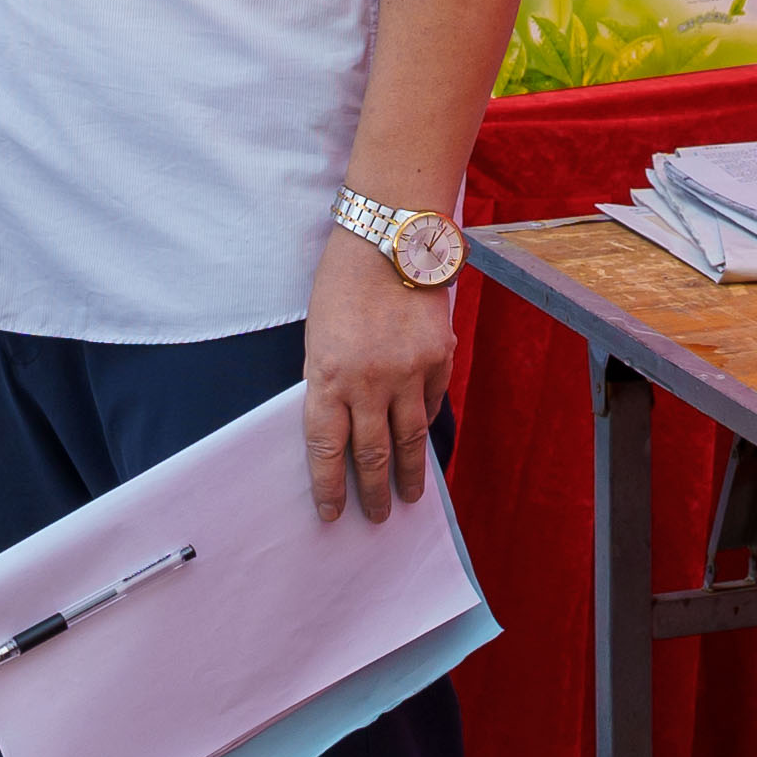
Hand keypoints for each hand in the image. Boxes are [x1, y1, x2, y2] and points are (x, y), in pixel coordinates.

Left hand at [301, 227, 451, 521]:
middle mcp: (369, 382)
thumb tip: (343, 426)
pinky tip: (424, 440)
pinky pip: (434, 401)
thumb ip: (329, 382)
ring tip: (412, 497)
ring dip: (410, 472)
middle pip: (371, 453)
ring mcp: (409, 371)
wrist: (389, 240)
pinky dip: (428, 422)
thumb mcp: (317, 337)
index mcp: (327, 376)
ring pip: (410, 437)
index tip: (333, 513)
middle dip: (373, 491)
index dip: (329, 487)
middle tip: (377, 516)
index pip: (326, 448)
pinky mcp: (439, 357)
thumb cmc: (341, 284)